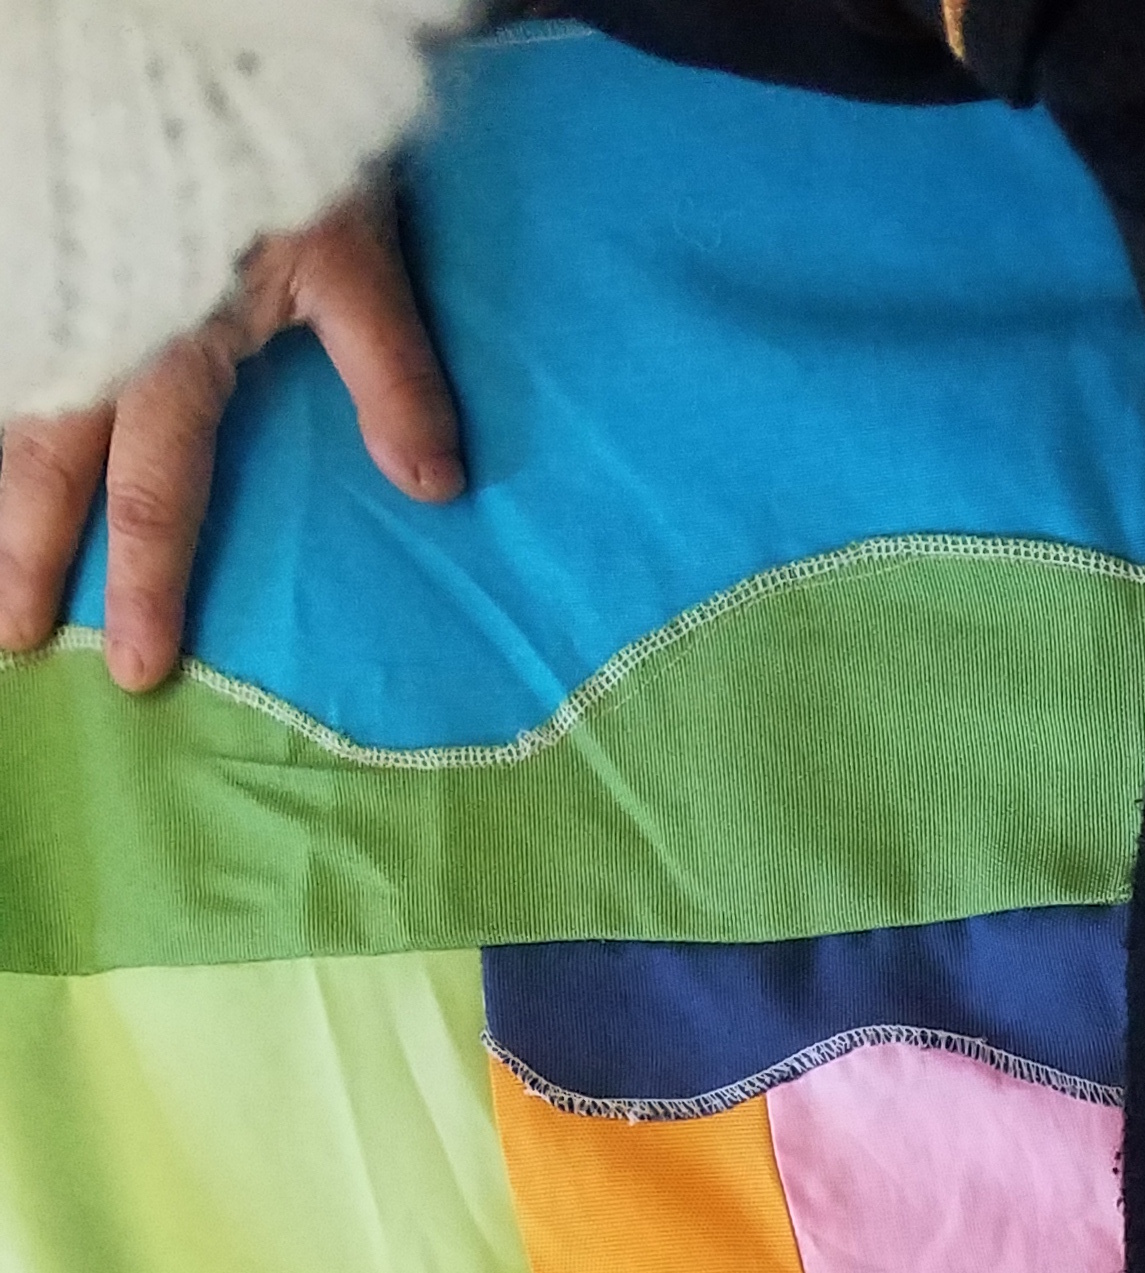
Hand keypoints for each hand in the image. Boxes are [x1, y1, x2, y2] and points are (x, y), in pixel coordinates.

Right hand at [0, 181, 459, 692]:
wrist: (208, 36)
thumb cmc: (283, 137)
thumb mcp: (353, 251)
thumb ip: (390, 372)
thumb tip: (433, 487)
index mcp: (168, 339)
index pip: (156, 489)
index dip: (146, 584)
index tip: (141, 668)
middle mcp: (95, 322)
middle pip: (48, 462)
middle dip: (27, 558)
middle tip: (12, 644)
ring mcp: (56, 287)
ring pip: (6, 409)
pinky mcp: (38, 253)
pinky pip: (7, 353)